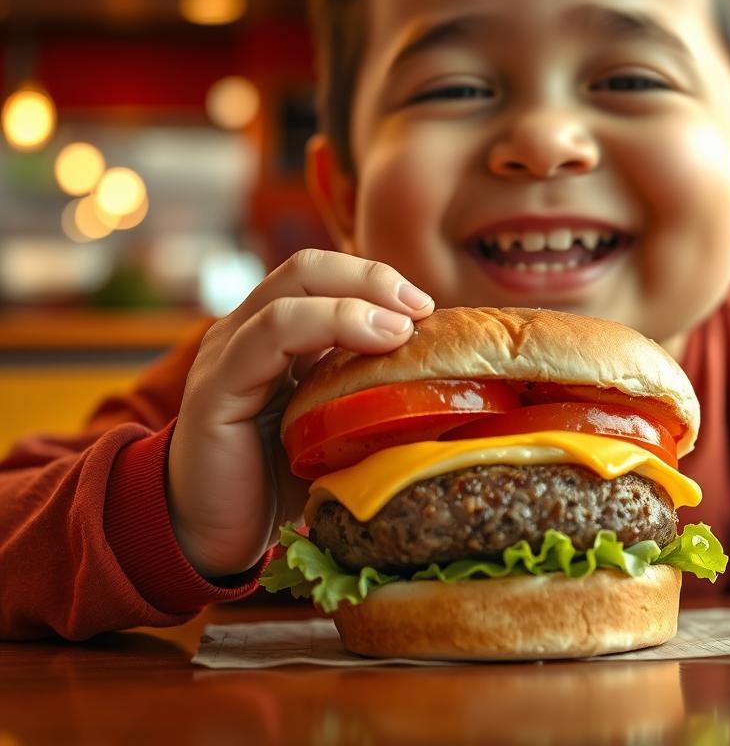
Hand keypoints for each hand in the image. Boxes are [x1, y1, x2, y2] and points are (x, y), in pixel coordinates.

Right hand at [167, 249, 433, 577]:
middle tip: (420, 307)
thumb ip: (367, 389)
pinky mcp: (214, 390)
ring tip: (401, 328)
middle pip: (307, 267)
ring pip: (289, 293)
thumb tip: (444, 377)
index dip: (375, 279)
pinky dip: (322, 326)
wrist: (211, 536)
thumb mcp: (334, 422)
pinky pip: (265, 338)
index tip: (426, 307)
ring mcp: (226, 355)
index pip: (323, 275)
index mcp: (274, 332)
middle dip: (371, 277)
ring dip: (354, 301)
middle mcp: (246, 332)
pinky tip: (365, 348)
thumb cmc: (279, 479)